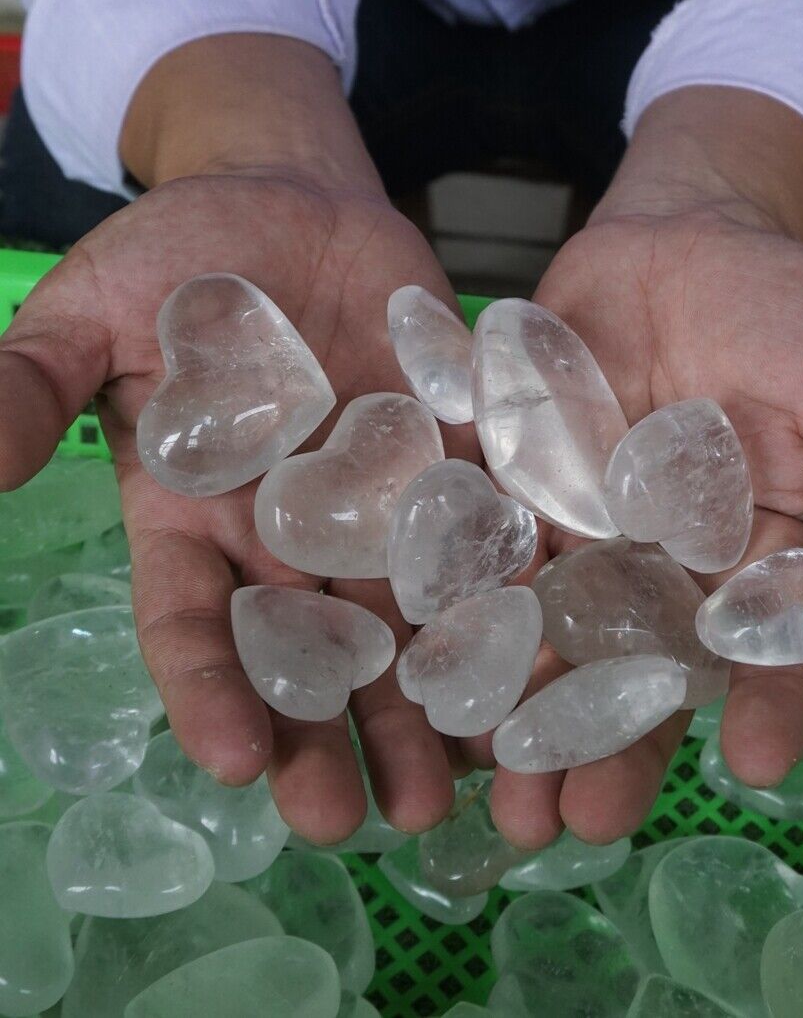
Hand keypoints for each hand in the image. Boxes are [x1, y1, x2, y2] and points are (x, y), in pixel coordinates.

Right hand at [0, 37, 467, 843]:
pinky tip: (534, 667)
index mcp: (197, 518)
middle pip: (312, 654)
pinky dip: (507, 602)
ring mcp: (378, 507)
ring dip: (428, 706)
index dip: (211, 692)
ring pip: (402, 623)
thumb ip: (33, 382)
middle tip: (360, 821)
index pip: (197, 623)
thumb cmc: (182, 254)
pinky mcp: (451, 468)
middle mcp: (290, 535)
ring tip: (457, 791)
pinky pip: (483, 539)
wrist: (292, 202)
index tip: (237, 764)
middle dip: (333, 735)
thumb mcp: (94, 312)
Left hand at [486, 88, 802, 847]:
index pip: (755, 646)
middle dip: (606, 741)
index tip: (751, 765)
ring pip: (547, 628)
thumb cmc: (789, 311)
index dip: (761, 701)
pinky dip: (459, 601)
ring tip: (491, 784)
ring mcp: (581, 525)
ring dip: (518, 704)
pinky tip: (431, 662)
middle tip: (572, 826)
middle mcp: (657, 561)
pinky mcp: (515, 480)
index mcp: (747, 557)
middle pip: (632, 664)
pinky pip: (485, 544)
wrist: (690, 230)